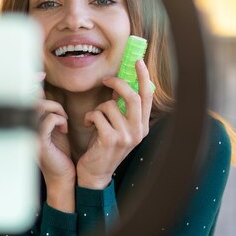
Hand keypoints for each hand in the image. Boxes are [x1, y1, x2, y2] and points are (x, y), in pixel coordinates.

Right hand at [35, 74, 75, 210]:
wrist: (63, 177)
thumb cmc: (60, 153)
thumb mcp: (55, 128)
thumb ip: (49, 111)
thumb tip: (45, 91)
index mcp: (29, 121)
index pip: (25, 96)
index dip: (30, 82)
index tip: (40, 73)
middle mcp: (25, 126)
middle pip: (32, 99)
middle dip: (51, 102)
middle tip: (63, 114)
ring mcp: (30, 133)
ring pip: (39, 107)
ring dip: (56, 110)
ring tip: (64, 122)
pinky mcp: (39, 141)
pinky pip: (47, 120)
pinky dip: (58, 120)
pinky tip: (64, 130)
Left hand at [77, 59, 152, 188]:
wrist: (95, 173)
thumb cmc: (103, 146)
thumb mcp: (117, 126)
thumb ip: (121, 108)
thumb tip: (119, 83)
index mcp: (142, 126)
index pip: (147, 97)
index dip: (143, 77)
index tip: (138, 61)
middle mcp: (138, 131)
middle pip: (133, 97)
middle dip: (118, 83)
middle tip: (106, 79)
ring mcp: (126, 137)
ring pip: (110, 105)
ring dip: (98, 108)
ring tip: (94, 118)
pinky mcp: (110, 140)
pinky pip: (98, 115)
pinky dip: (90, 116)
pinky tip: (88, 124)